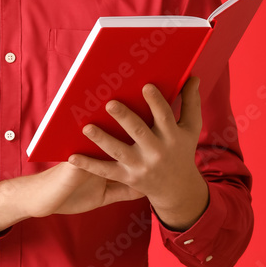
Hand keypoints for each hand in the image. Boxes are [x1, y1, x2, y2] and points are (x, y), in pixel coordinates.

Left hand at [66, 77, 209, 230]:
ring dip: (102, 139)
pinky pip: (106, 171)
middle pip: (139, 132)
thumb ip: (190, 103)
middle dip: (125, 118)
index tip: (145, 86)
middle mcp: (156, 151)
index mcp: (172, 136)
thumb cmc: (182, 151)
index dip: (156, 102)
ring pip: (119, 151)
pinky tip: (72, 156)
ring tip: (87, 127)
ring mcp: (140, 166)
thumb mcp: (190, 129)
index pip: (164, 116)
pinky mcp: (127, 177)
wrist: (177, 189)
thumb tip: (193, 77)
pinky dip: (89, 164)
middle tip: (110, 103)